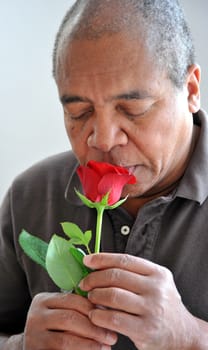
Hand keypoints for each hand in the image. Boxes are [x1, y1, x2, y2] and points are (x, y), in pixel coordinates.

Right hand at [23, 292, 116, 349]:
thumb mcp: (60, 312)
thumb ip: (77, 307)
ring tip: (105, 347)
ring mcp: (33, 337)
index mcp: (43, 300)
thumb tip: (107, 310)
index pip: (72, 299)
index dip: (93, 308)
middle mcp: (35, 316)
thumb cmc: (55, 328)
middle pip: (70, 318)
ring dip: (90, 344)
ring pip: (66, 340)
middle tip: (112, 336)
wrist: (35, 348)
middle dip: (94, 327)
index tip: (110, 315)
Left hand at [80, 253, 198, 349]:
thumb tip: (99, 265)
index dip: (102, 258)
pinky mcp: (145, 330)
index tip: (87, 261)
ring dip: (95, 296)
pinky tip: (94, 315)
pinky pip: (113, 319)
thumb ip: (133, 273)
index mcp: (157, 273)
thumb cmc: (162, 305)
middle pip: (116, 276)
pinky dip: (98, 316)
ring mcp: (151, 309)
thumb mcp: (156, 283)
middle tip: (85, 283)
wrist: (183, 334)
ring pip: (112, 296)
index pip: (125, 260)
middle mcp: (156, 288)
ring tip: (91, 298)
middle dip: (94, 278)